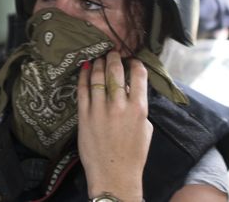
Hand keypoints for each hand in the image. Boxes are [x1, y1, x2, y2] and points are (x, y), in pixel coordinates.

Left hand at [78, 51, 151, 201]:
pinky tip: (84, 68)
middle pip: (115, 72)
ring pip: (97, 77)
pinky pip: (82, 90)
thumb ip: (139, 108)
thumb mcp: (146, 128)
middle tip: (113, 53)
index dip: (135, 63)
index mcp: (138, 109)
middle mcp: (119, 106)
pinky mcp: (84, 116)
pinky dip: (83, 76)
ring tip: (99, 58)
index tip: (132, 60)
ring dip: (98, 64)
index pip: (138, 76)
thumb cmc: (133, 155)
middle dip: (114, 58)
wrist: (114, 175)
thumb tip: (132, 92)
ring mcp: (100, 110)